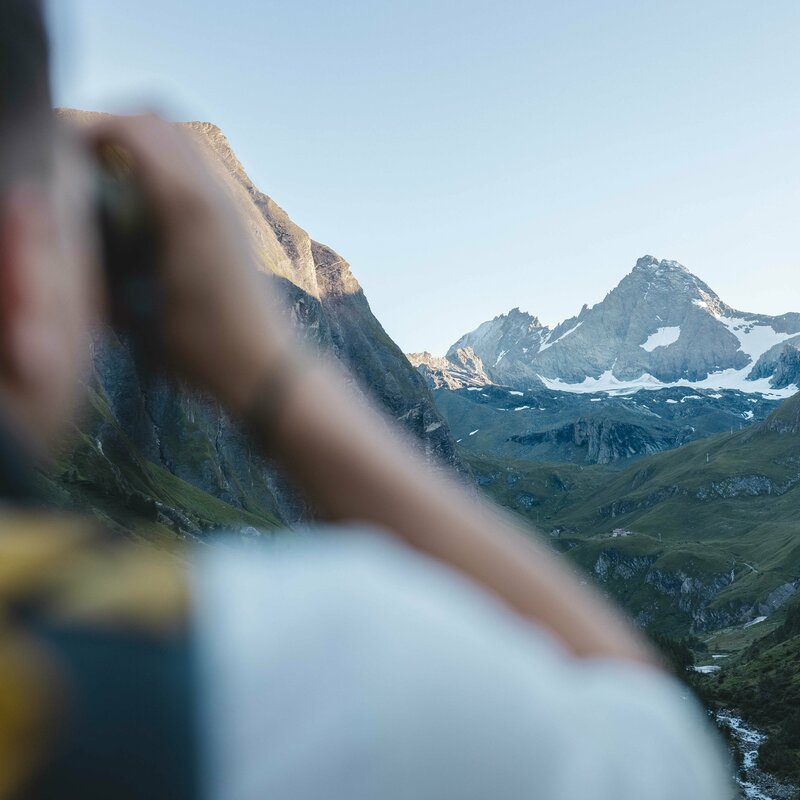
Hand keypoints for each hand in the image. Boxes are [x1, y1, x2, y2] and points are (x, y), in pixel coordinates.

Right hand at [87, 114, 290, 413]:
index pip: (133, 129)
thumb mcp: (138, 310)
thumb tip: (75, 237)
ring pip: (179, 140)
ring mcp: (227, 205)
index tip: (66, 160)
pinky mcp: (233, 221)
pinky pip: (193, 169)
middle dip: (114, 129)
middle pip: (157, 120)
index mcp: (185, 206)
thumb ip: (105, 265)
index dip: (92, 132)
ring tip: (110, 182)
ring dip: (141, 146)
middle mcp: (210, 195)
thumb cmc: (202, 347)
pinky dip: (163, 167)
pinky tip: (143, 210)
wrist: (264, 365)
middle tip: (84, 163)